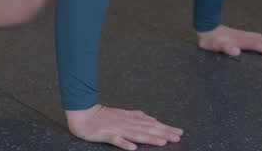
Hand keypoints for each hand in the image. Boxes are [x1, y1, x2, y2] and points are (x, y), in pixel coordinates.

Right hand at [65, 105, 182, 149]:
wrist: (82, 113)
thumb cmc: (102, 115)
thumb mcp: (122, 114)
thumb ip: (136, 116)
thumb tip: (151, 118)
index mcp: (131, 119)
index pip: (152, 124)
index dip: (166, 128)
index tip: (179, 132)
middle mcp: (126, 123)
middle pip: (147, 129)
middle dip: (163, 133)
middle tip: (177, 137)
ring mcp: (116, 128)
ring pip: (135, 134)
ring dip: (149, 138)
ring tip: (162, 142)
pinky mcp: (105, 134)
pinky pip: (116, 140)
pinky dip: (124, 143)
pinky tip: (132, 148)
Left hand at [197, 24, 261, 57]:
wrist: (206, 29)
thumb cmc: (211, 40)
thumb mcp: (217, 46)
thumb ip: (226, 48)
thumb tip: (237, 51)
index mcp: (241, 40)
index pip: (257, 45)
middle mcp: (245, 37)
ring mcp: (244, 36)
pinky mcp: (242, 36)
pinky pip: (258, 37)